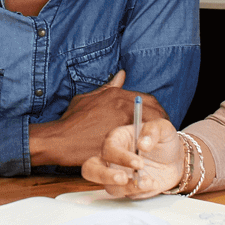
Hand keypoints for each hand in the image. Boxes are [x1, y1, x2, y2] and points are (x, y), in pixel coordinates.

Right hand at [30, 71, 167, 166]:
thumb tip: (121, 75)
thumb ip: (107, 87)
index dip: (156, 108)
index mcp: (116, 95)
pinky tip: (148, 150)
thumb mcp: (87, 98)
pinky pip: (141, 140)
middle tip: (163, 128)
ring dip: (157, 131)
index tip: (158, 116)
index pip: (148, 98)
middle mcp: (122, 106)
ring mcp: (123, 123)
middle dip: (162, 118)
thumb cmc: (71, 120)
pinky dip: (147, 144)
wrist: (61, 139)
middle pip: (154, 110)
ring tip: (158, 139)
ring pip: (151, 124)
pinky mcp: (122, 140)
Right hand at [81, 118, 185, 197]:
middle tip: (123, 178)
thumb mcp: (163, 129)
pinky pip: (126, 195)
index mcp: (116, 139)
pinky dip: (139, 192)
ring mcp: (117, 175)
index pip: (108, 148)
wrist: (175, 161)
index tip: (139, 163)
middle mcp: (111, 159)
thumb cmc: (164, 142)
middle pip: (91, 169)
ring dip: (127, 187)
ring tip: (148, 182)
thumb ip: (153, 131)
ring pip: (109, 187)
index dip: (120, 157)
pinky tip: (153, 183)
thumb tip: (143, 144)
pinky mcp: (126, 189)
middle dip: (104, 176)